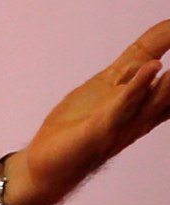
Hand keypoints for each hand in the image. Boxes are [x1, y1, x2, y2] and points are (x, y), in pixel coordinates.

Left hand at [17, 19, 169, 204]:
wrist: (47, 166)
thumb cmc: (77, 125)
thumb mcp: (108, 85)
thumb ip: (131, 66)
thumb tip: (157, 44)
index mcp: (139, 94)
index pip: (159, 61)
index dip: (167, 38)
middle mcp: (138, 109)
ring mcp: (122, 120)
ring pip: (157, 95)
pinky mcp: (101, 130)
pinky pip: (123, 105)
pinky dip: (138, 86)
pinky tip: (151, 68)